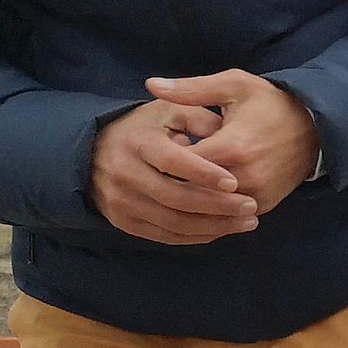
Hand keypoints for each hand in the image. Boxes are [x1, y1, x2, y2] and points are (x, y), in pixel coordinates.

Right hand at [88, 98, 255, 244]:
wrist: (96, 149)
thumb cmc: (146, 127)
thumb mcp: (170, 111)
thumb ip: (200, 119)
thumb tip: (228, 135)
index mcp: (137, 142)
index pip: (171, 161)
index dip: (204, 173)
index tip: (234, 182)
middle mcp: (124, 173)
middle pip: (174, 197)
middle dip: (216, 205)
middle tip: (251, 206)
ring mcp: (120, 200)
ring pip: (172, 222)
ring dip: (213, 226)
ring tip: (246, 222)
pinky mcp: (122, 220)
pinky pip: (163, 235)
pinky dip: (195, 236)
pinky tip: (222, 230)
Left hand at [149, 71, 319, 210]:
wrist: (316, 128)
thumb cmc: (270, 103)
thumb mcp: (233, 86)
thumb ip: (191, 89)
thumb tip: (151, 84)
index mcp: (232, 146)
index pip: (180, 165)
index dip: (162, 159)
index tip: (154, 150)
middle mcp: (245, 176)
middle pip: (190, 191)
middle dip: (170, 182)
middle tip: (158, 170)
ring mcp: (256, 194)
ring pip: (207, 208)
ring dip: (188, 198)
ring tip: (176, 181)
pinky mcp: (263, 206)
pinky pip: (226, 215)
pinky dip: (209, 208)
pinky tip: (198, 194)